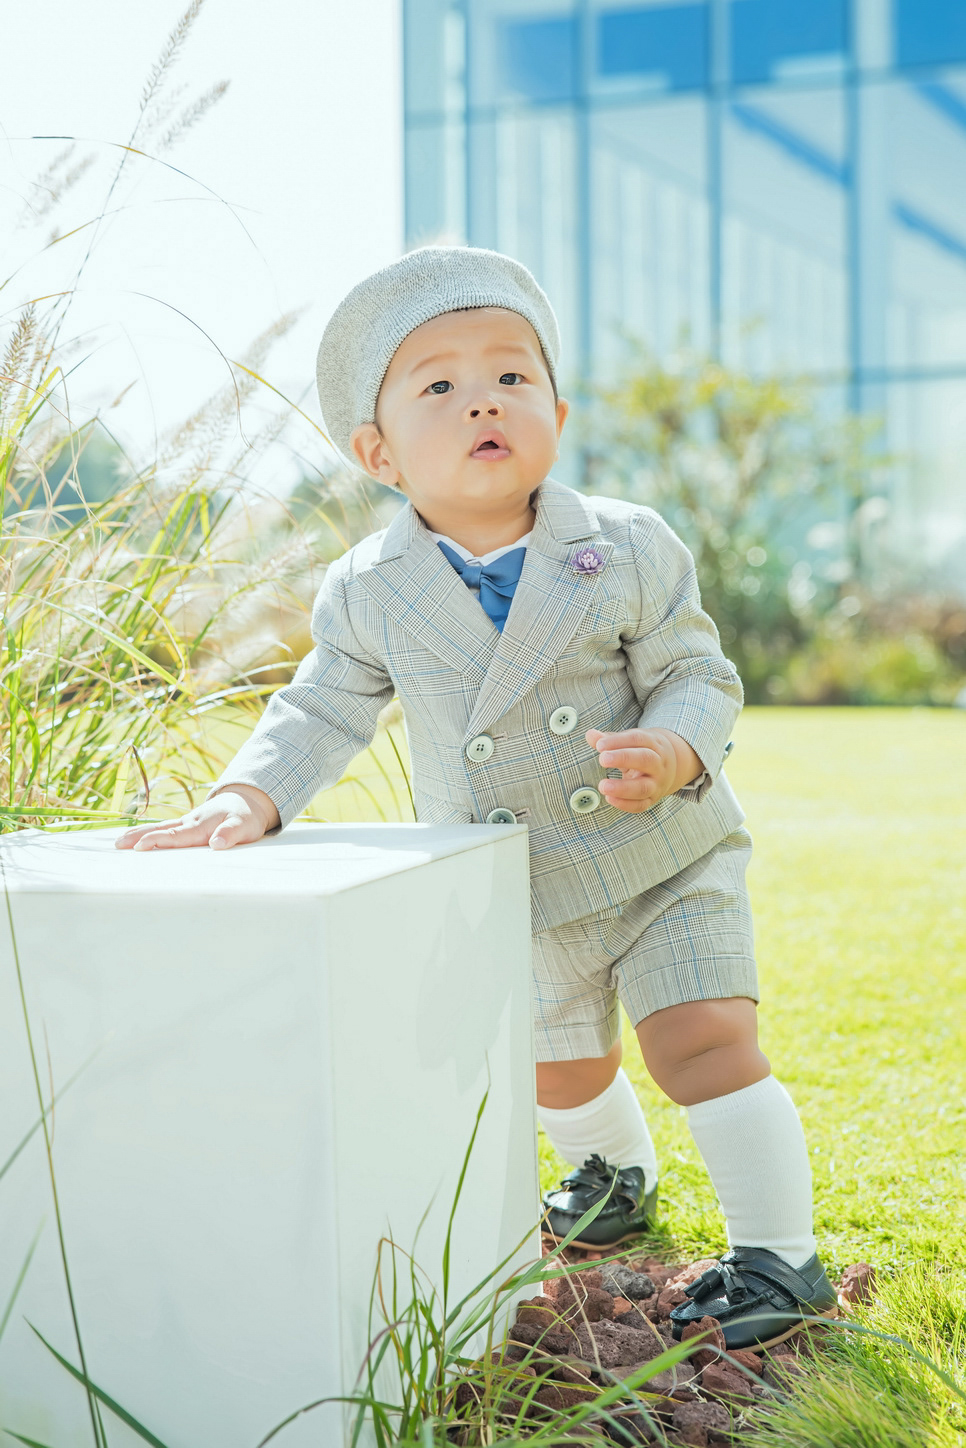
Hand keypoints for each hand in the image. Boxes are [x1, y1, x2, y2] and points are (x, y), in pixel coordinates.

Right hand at [113, 785, 279, 851]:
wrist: (247, 800)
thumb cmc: (246, 817)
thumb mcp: (244, 826)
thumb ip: (230, 834)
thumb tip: (216, 845)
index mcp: (200, 825)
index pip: (175, 835)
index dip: (157, 841)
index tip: (140, 847)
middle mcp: (189, 823)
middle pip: (160, 830)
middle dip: (138, 836)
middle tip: (117, 845)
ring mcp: (186, 822)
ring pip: (159, 828)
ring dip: (138, 834)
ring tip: (118, 842)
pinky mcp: (187, 825)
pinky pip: (164, 829)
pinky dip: (148, 833)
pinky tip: (135, 839)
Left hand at [586, 728, 703, 813]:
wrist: (673, 765)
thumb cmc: (643, 750)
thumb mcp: (630, 741)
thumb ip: (609, 739)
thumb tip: (590, 735)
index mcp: (653, 744)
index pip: (637, 739)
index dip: (618, 741)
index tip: (599, 745)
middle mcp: (658, 763)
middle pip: (645, 760)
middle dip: (623, 759)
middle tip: (602, 759)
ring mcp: (657, 783)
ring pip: (643, 787)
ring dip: (622, 788)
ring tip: (602, 786)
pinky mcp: (652, 799)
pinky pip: (641, 805)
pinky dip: (625, 804)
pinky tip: (609, 798)